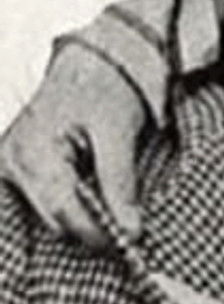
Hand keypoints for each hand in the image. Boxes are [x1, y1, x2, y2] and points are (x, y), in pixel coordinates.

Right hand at [0, 42, 148, 244]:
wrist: (90, 60)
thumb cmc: (104, 87)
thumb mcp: (118, 132)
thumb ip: (120, 183)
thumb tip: (130, 231)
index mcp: (33, 149)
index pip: (64, 212)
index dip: (99, 234)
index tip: (132, 242)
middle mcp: (12, 160)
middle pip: (55, 220)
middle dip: (93, 229)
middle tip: (130, 229)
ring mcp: (11, 165)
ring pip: (50, 216)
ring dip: (84, 218)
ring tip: (113, 206)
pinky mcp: (18, 169)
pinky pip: (46, 203)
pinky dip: (73, 207)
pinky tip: (94, 199)